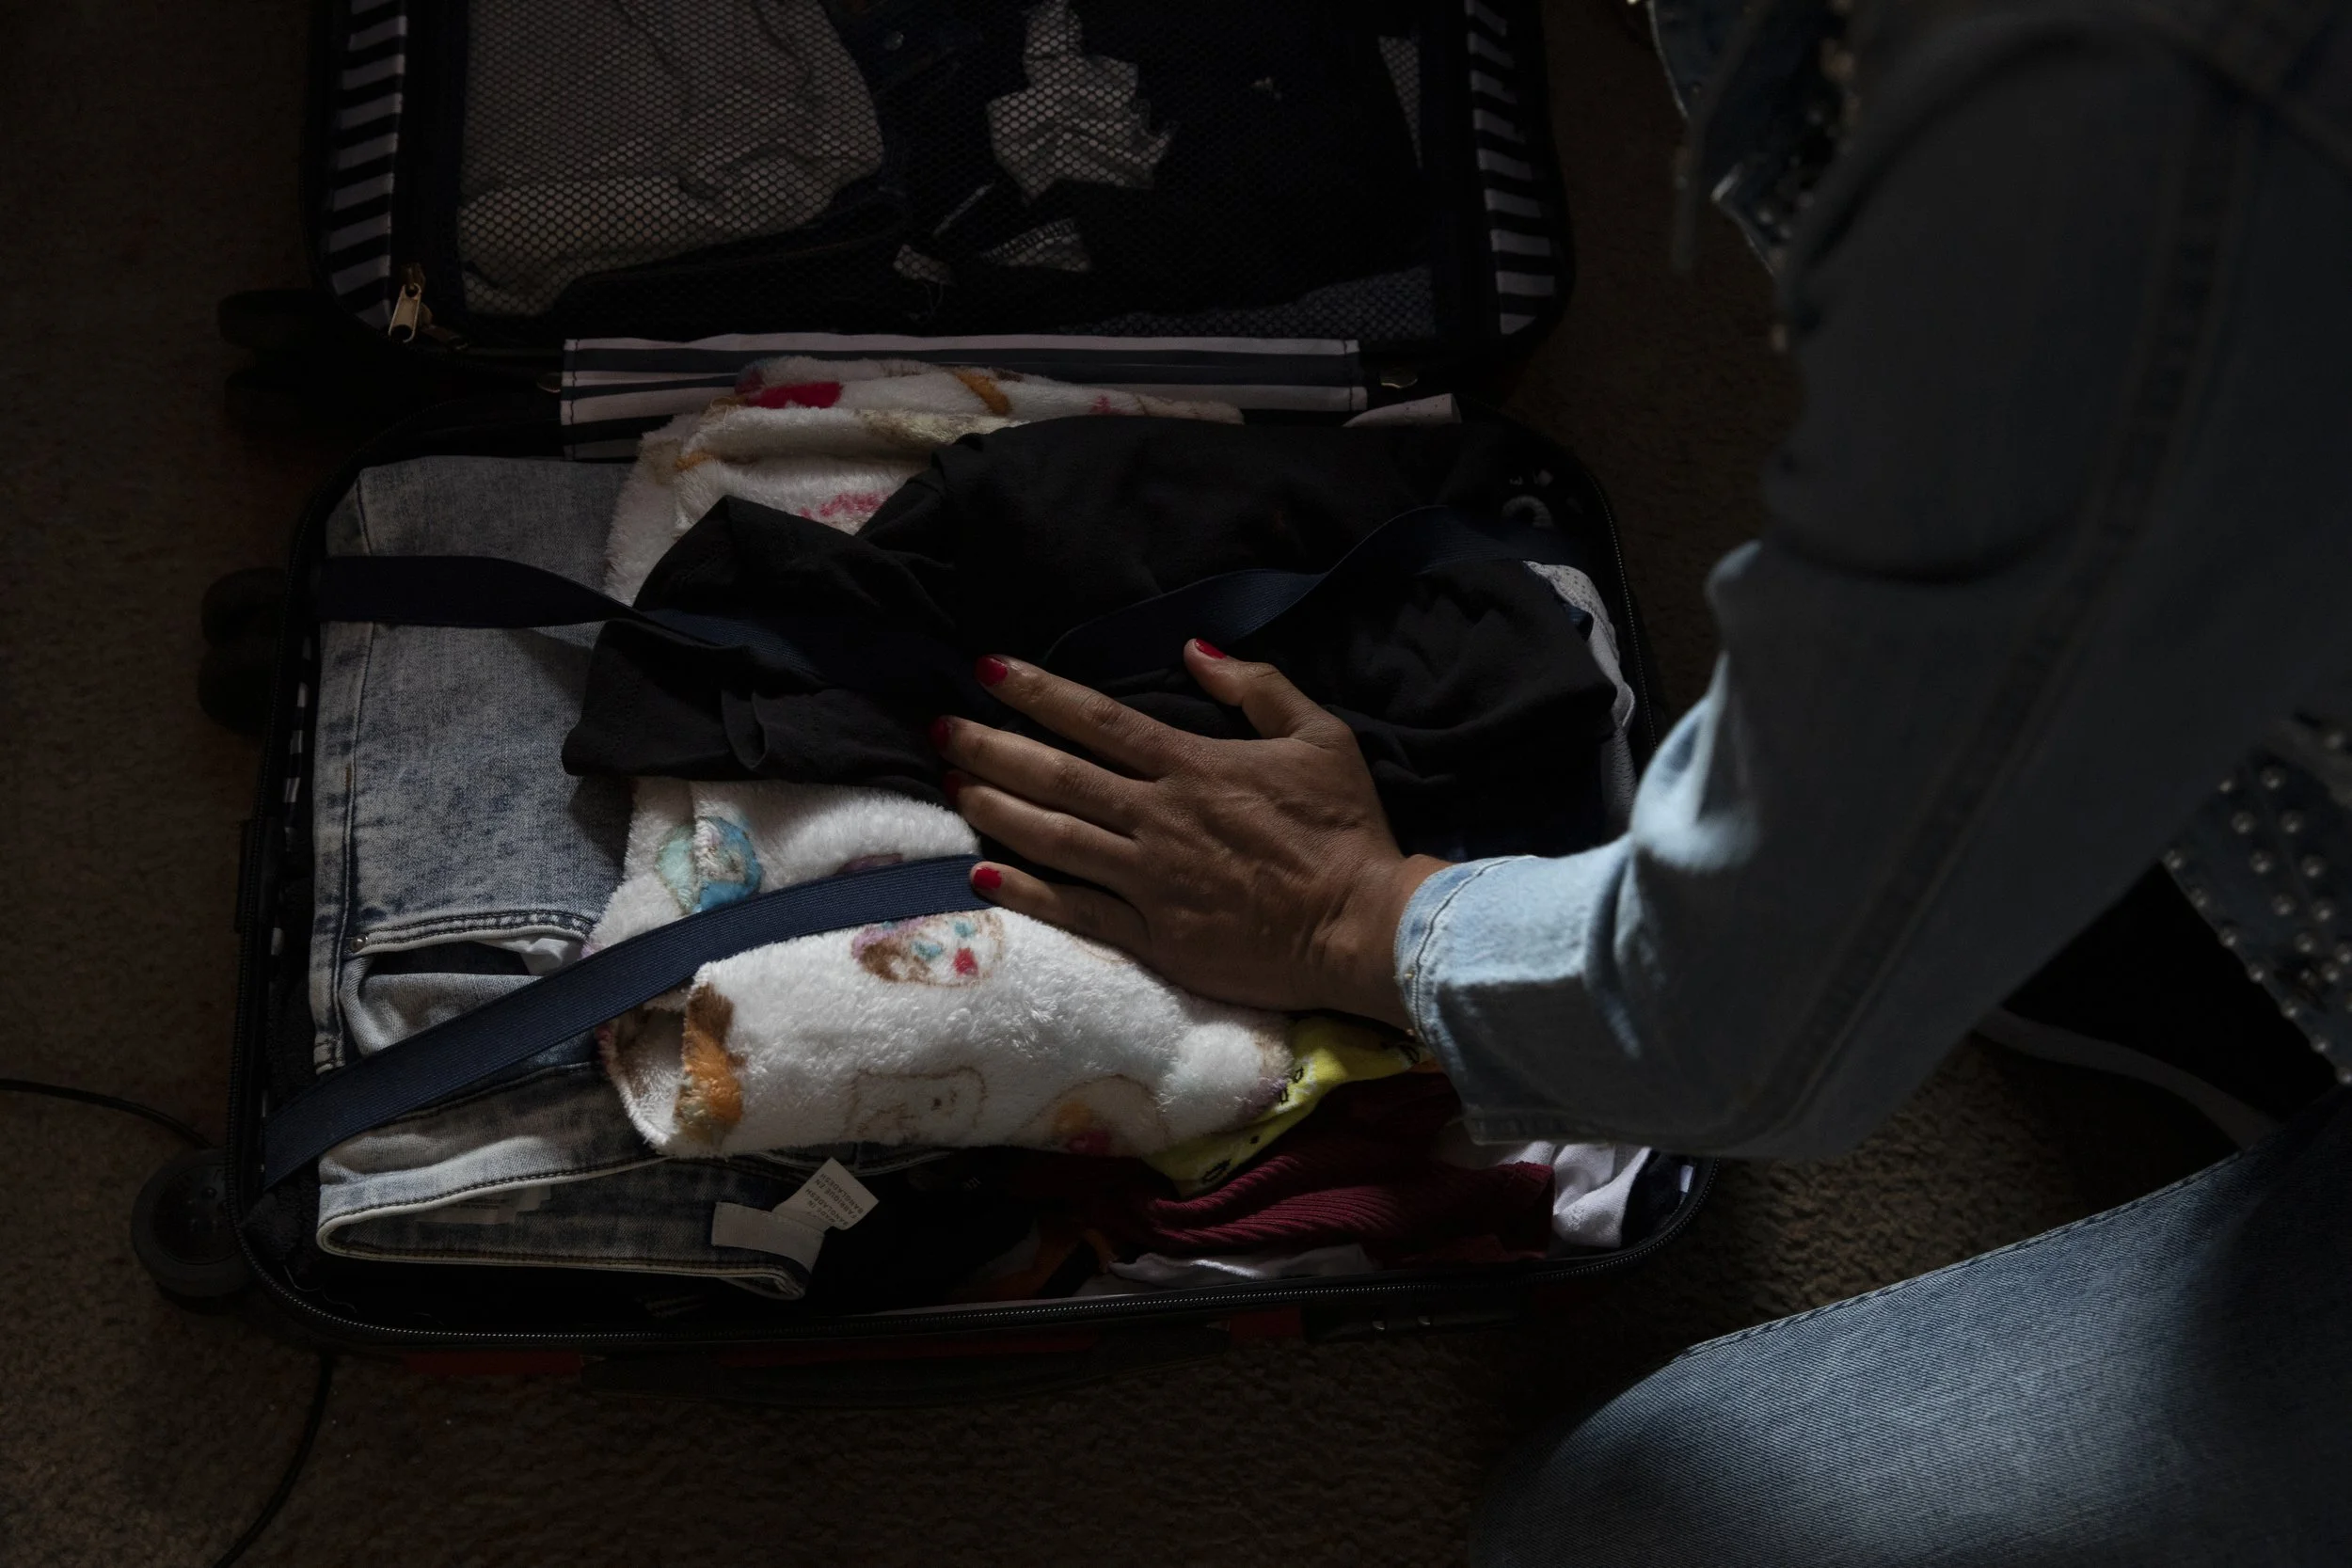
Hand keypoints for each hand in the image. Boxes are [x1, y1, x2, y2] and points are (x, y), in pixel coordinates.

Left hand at [931, 642, 1448, 1027]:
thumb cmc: (1345, 831)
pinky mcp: (1154, 937)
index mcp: (1193, 767)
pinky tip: (983, 877)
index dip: (1037, 692)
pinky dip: (1027, 893)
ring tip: (949, 788)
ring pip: (1054, 838)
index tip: (986, 669)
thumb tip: (1193, 648)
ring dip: (995, 811)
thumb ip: (1255, 687)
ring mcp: (1150, 881)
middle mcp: (1159, 818)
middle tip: (939, 730)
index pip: (1097, 721)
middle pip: (1057, 776)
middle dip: (990, 749)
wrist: (1362, 927)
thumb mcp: (1318, 738)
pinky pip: (1076, 911)